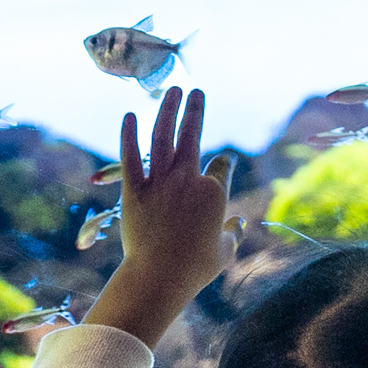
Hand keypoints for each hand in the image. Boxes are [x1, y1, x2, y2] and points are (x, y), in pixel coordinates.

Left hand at [87, 88, 237, 350]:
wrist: (159, 277)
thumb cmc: (195, 269)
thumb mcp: (225, 252)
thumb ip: (233, 234)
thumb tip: (239, 223)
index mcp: (214, 193)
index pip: (221, 167)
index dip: (222, 165)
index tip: (219, 164)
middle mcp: (187, 180)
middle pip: (193, 136)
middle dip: (195, 111)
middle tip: (196, 91)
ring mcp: (159, 183)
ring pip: (163, 137)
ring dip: (168, 110)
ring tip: (173, 90)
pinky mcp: (133, 191)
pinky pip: (129, 157)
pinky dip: (129, 135)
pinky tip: (130, 115)